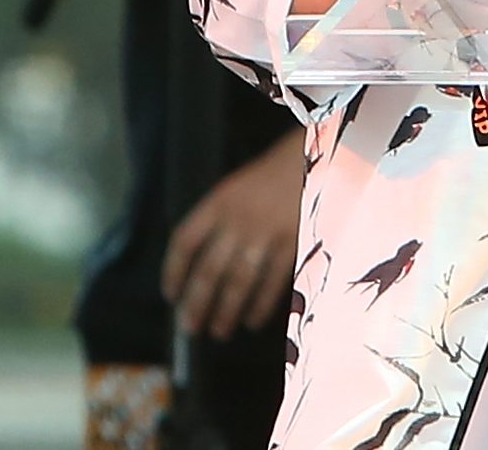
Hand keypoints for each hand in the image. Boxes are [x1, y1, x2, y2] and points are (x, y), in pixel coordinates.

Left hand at [161, 133, 301, 340]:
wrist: (316, 156)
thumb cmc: (274, 174)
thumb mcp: (237, 187)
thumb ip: (219, 220)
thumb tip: (199, 264)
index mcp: (219, 201)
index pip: (185, 242)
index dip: (173, 272)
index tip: (171, 294)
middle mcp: (238, 219)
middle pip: (209, 269)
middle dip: (197, 303)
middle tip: (190, 326)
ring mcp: (266, 232)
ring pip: (238, 281)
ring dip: (226, 311)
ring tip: (219, 330)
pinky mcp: (292, 243)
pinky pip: (271, 281)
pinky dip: (260, 305)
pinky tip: (252, 320)